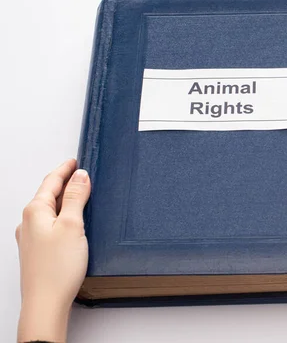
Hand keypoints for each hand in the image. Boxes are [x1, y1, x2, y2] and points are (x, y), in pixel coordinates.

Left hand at [16, 159, 90, 342]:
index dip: (65, 169)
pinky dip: (62, 216)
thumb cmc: (57, 268)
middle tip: (80, 173)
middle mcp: (29, 222)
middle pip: (48, 194)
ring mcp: (31, 237)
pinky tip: (73, 222)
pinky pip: (50, 224)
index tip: (76, 160)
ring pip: (49, 210)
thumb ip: (77, 198)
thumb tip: (80, 176)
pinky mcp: (38, 250)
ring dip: (64, 200)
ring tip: (80, 194)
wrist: (45, 303)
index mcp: (35, 211)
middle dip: (65, 183)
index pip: (51, 181)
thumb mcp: (73, 225)